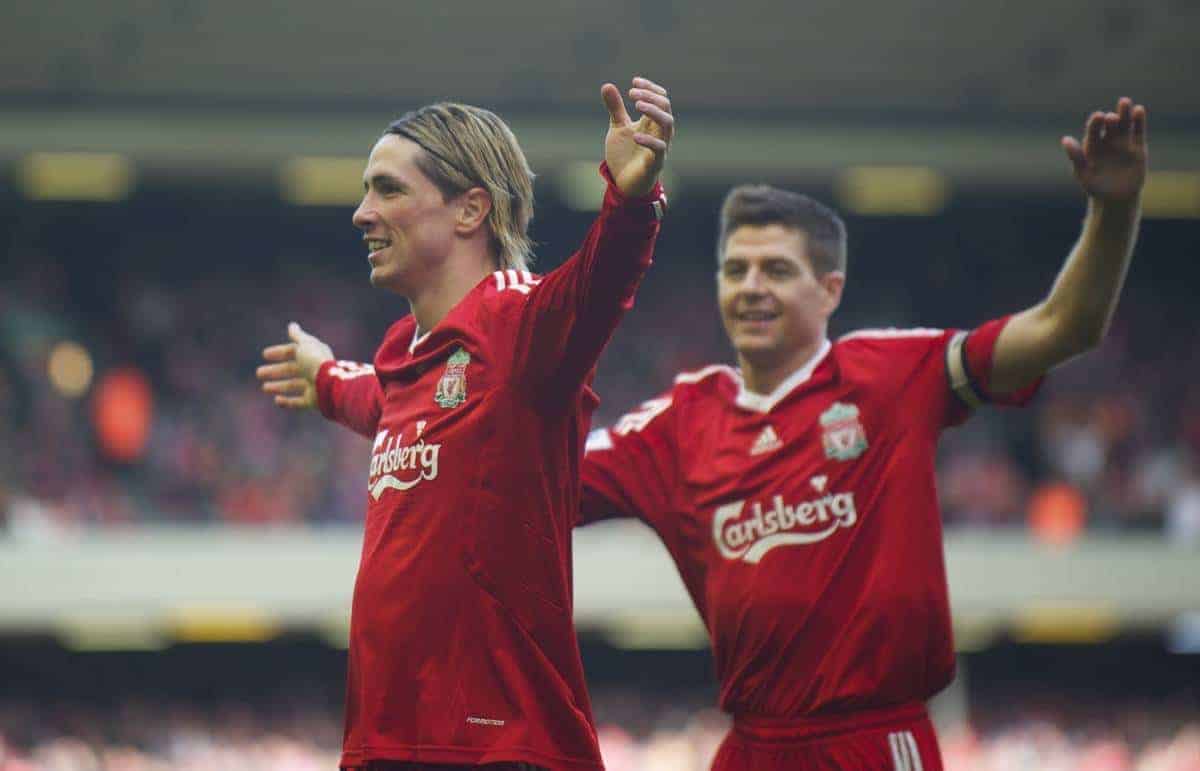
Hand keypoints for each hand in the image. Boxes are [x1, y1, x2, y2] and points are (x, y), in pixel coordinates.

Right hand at [256, 322, 333, 409]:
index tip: (265, 354)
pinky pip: (299, 402)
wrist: (329, 384)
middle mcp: (314, 369)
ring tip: (264, 388)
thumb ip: (297, 336)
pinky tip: (276, 400)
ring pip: (293, 385)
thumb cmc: (315, 362)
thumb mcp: (305, 345)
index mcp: (313, 354)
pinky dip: (287, 402)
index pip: (294, 351)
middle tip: (258, 373)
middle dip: (274, 371)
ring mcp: (314, 385)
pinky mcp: (314, 400)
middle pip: (291, 369)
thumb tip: (292, 325)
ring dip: (278, 386)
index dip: (280, 352)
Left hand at [602, 76, 674, 196]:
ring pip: (668, 124)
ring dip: (654, 111)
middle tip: (632, 93)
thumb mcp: (617, 127)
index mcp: (652, 121)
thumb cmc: (625, 154)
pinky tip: (635, 134)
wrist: (622, 183)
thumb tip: (607, 85)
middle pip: (665, 107)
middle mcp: (659, 131)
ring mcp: (660, 146)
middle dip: (650, 96)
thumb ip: (615, 108)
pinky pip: (659, 149)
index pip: (660, 98)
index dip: (650, 88)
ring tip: (637, 104)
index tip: (634, 81)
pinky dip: (649, 140)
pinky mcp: (656, 163)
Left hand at [1062, 97, 1147, 203]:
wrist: (1115, 199)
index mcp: (1092, 144)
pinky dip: (1139, 121)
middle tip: (1110, 117)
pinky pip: (1138, 131)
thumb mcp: (1083, 173)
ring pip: (1124, 124)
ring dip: (1124, 113)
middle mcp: (1107, 140)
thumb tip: (1065, 139)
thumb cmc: (1095, 187)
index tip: (1098, 117)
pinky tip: (1138, 110)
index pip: (1093, 130)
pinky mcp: (1138, 147)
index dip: (1095, 123)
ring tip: (1124, 102)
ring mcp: (1123, 142)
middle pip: (1109, 125)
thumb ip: (1076, 156)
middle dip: (1110, 118)